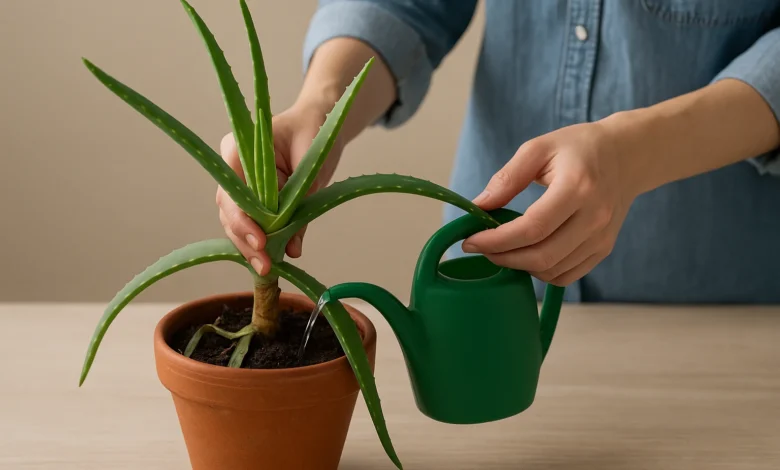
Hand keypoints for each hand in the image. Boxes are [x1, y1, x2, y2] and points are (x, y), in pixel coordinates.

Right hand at [216, 100, 343, 275]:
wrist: (319, 122)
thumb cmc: (315, 132)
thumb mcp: (312, 166)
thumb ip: (300, 205)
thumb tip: (292, 248)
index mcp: (238, 148)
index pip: (233, 191)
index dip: (243, 220)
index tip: (260, 241)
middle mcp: (231, 167)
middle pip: (229, 211)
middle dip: (245, 242)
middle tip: (264, 266)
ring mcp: (239, 184)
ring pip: (235, 222)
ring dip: (249, 248)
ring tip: (267, 269)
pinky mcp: (252, 199)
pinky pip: (250, 224)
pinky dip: (259, 243)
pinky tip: (270, 261)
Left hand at [462, 121, 637, 285]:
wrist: (627, 156)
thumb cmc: (579, 148)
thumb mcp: (539, 148)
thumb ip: (507, 177)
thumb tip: (479, 206)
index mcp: (578, 187)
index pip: (532, 228)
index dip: (497, 240)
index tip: (470, 240)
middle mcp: (595, 217)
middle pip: (542, 256)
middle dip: (502, 257)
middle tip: (480, 248)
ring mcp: (602, 237)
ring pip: (552, 271)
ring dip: (519, 266)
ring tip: (501, 249)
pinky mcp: (603, 249)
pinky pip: (566, 276)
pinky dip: (541, 272)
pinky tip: (526, 254)